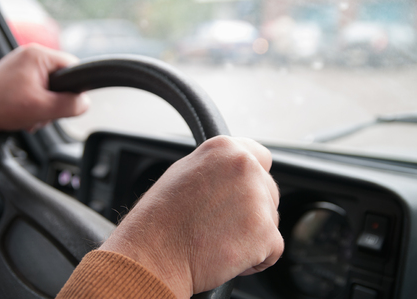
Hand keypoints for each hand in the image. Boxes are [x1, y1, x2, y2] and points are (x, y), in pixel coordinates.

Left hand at [0, 44, 88, 137]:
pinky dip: (35, 105)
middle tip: (43, 113)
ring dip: (45, 107)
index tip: (66, 103)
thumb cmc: (1, 107)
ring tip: (31, 115)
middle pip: (62, 80)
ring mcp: (22, 66)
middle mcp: (30, 55)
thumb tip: (86, 103)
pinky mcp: (17, 77)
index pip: (74, 67)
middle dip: (56, 101)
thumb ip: (71, 105)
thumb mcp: (44, 108)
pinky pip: (38, 91)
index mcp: (38, 55)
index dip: (75, 88)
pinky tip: (25, 115)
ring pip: (50, 88)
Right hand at [100, 136, 283, 297]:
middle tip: (222, 223)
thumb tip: (235, 172)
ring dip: (254, 233)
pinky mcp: (265, 232)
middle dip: (253, 209)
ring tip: (220, 239)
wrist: (152, 253)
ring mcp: (257, 199)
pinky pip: (274, 248)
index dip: (254, 179)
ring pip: (271, 220)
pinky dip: (257, 258)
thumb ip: (217, 167)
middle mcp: (245, 167)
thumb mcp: (185, 172)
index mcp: (226, 149)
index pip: (261, 158)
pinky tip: (229, 255)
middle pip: (269, 191)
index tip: (244, 192)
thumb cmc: (161, 217)